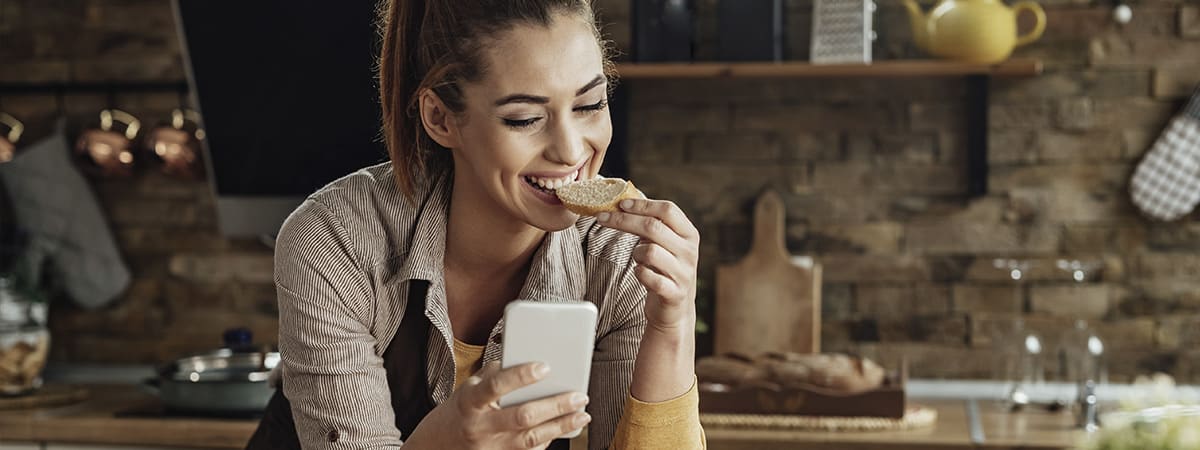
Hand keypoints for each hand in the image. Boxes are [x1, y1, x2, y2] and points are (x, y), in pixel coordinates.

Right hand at [404, 362, 589, 449]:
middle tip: (578, 396)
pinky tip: (565, 428)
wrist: (438, 445)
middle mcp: (479, 427)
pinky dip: (549, 440)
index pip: (495, 386)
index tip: (545, 366)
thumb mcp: (470, 388)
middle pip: (521, 417)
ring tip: (582, 414)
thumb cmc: (462, 410)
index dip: (520, 376)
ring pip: (531, 439)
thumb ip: (496, 376)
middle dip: (554, 406)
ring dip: (560, 426)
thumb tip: (529, 360)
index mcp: (469, 402)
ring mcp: (490, 448)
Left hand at [596, 198, 699, 331]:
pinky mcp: (674, 293)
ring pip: (649, 251)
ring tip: (637, 258)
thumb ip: (652, 224)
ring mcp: (683, 273)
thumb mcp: (665, 244)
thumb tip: (623, 201)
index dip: (642, 204)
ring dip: (635, 252)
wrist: (675, 308)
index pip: (668, 209)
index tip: (620, 203)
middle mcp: (689, 251)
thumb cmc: (665, 269)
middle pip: (654, 227)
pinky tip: (640, 273)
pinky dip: (639, 273)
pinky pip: (648, 276)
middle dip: (624, 220)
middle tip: (602, 218)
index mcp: (689, 234)